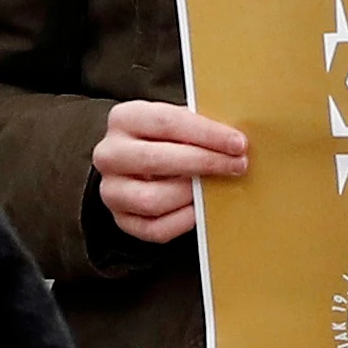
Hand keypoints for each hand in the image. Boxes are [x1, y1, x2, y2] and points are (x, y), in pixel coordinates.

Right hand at [93, 101, 248, 243]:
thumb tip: (236, 143)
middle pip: (156, 160)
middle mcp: (110, 154)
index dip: (207, 134)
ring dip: (191, 194)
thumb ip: (201, 128)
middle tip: (237, 165)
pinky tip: (201, 209)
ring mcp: (111, 190)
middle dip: (204, 163)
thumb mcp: (180, 122)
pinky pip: (154, 228)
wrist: (140, 163)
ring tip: (216, 186)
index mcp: (125, 118)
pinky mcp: (120, 220)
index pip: (167, 122)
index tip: (238, 143)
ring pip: (152, 199)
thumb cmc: (169, 138)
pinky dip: (183, 221)